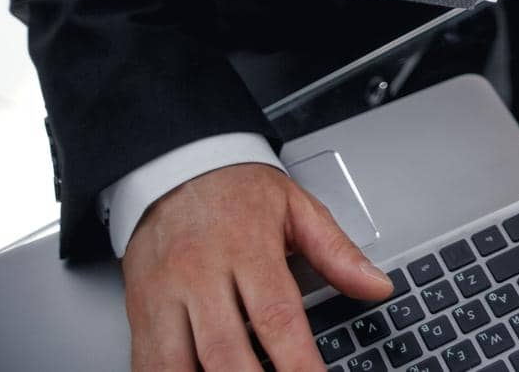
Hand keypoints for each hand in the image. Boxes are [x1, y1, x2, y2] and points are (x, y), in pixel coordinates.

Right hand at [122, 163, 393, 371]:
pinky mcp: (141, 311)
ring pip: (179, 362)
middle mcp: (201, 274)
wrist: (175, 167)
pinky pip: (148, 361)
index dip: (298, 361)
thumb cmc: (237, 191)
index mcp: (247, 247)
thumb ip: (338, 252)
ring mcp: (166, 295)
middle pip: (226, 350)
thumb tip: (377, 285)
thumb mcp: (296, 207)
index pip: (277, 316)